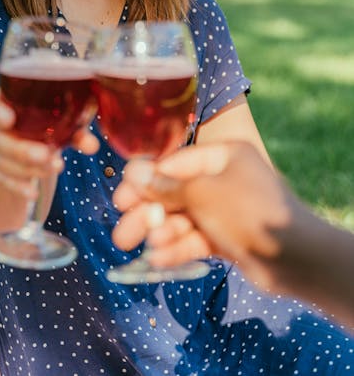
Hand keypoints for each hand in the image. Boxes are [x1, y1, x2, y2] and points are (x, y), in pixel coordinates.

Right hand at [0, 87, 98, 196]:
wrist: (23, 139)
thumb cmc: (43, 119)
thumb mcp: (57, 118)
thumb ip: (74, 127)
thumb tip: (92, 145)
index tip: (9, 119)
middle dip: (20, 149)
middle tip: (46, 155)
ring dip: (25, 168)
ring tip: (53, 168)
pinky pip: (0, 180)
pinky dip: (17, 187)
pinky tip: (33, 192)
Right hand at [112, 142, 292, 285]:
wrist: (295, 258)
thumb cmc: (247, 212)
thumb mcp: (202, 193)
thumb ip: (166, 186)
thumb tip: (131, 170)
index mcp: (223, 155)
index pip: (175, 162)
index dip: (145, 180)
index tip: (119, 196)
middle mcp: (224, 178)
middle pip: (176, 193)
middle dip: (149, 213)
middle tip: (122, 232)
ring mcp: (226, 209)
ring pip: (184, 219)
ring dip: (161, 233)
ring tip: (140, 247)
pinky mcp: (228, 237)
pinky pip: (196, 238)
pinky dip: (178, 247)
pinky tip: (158, 259)